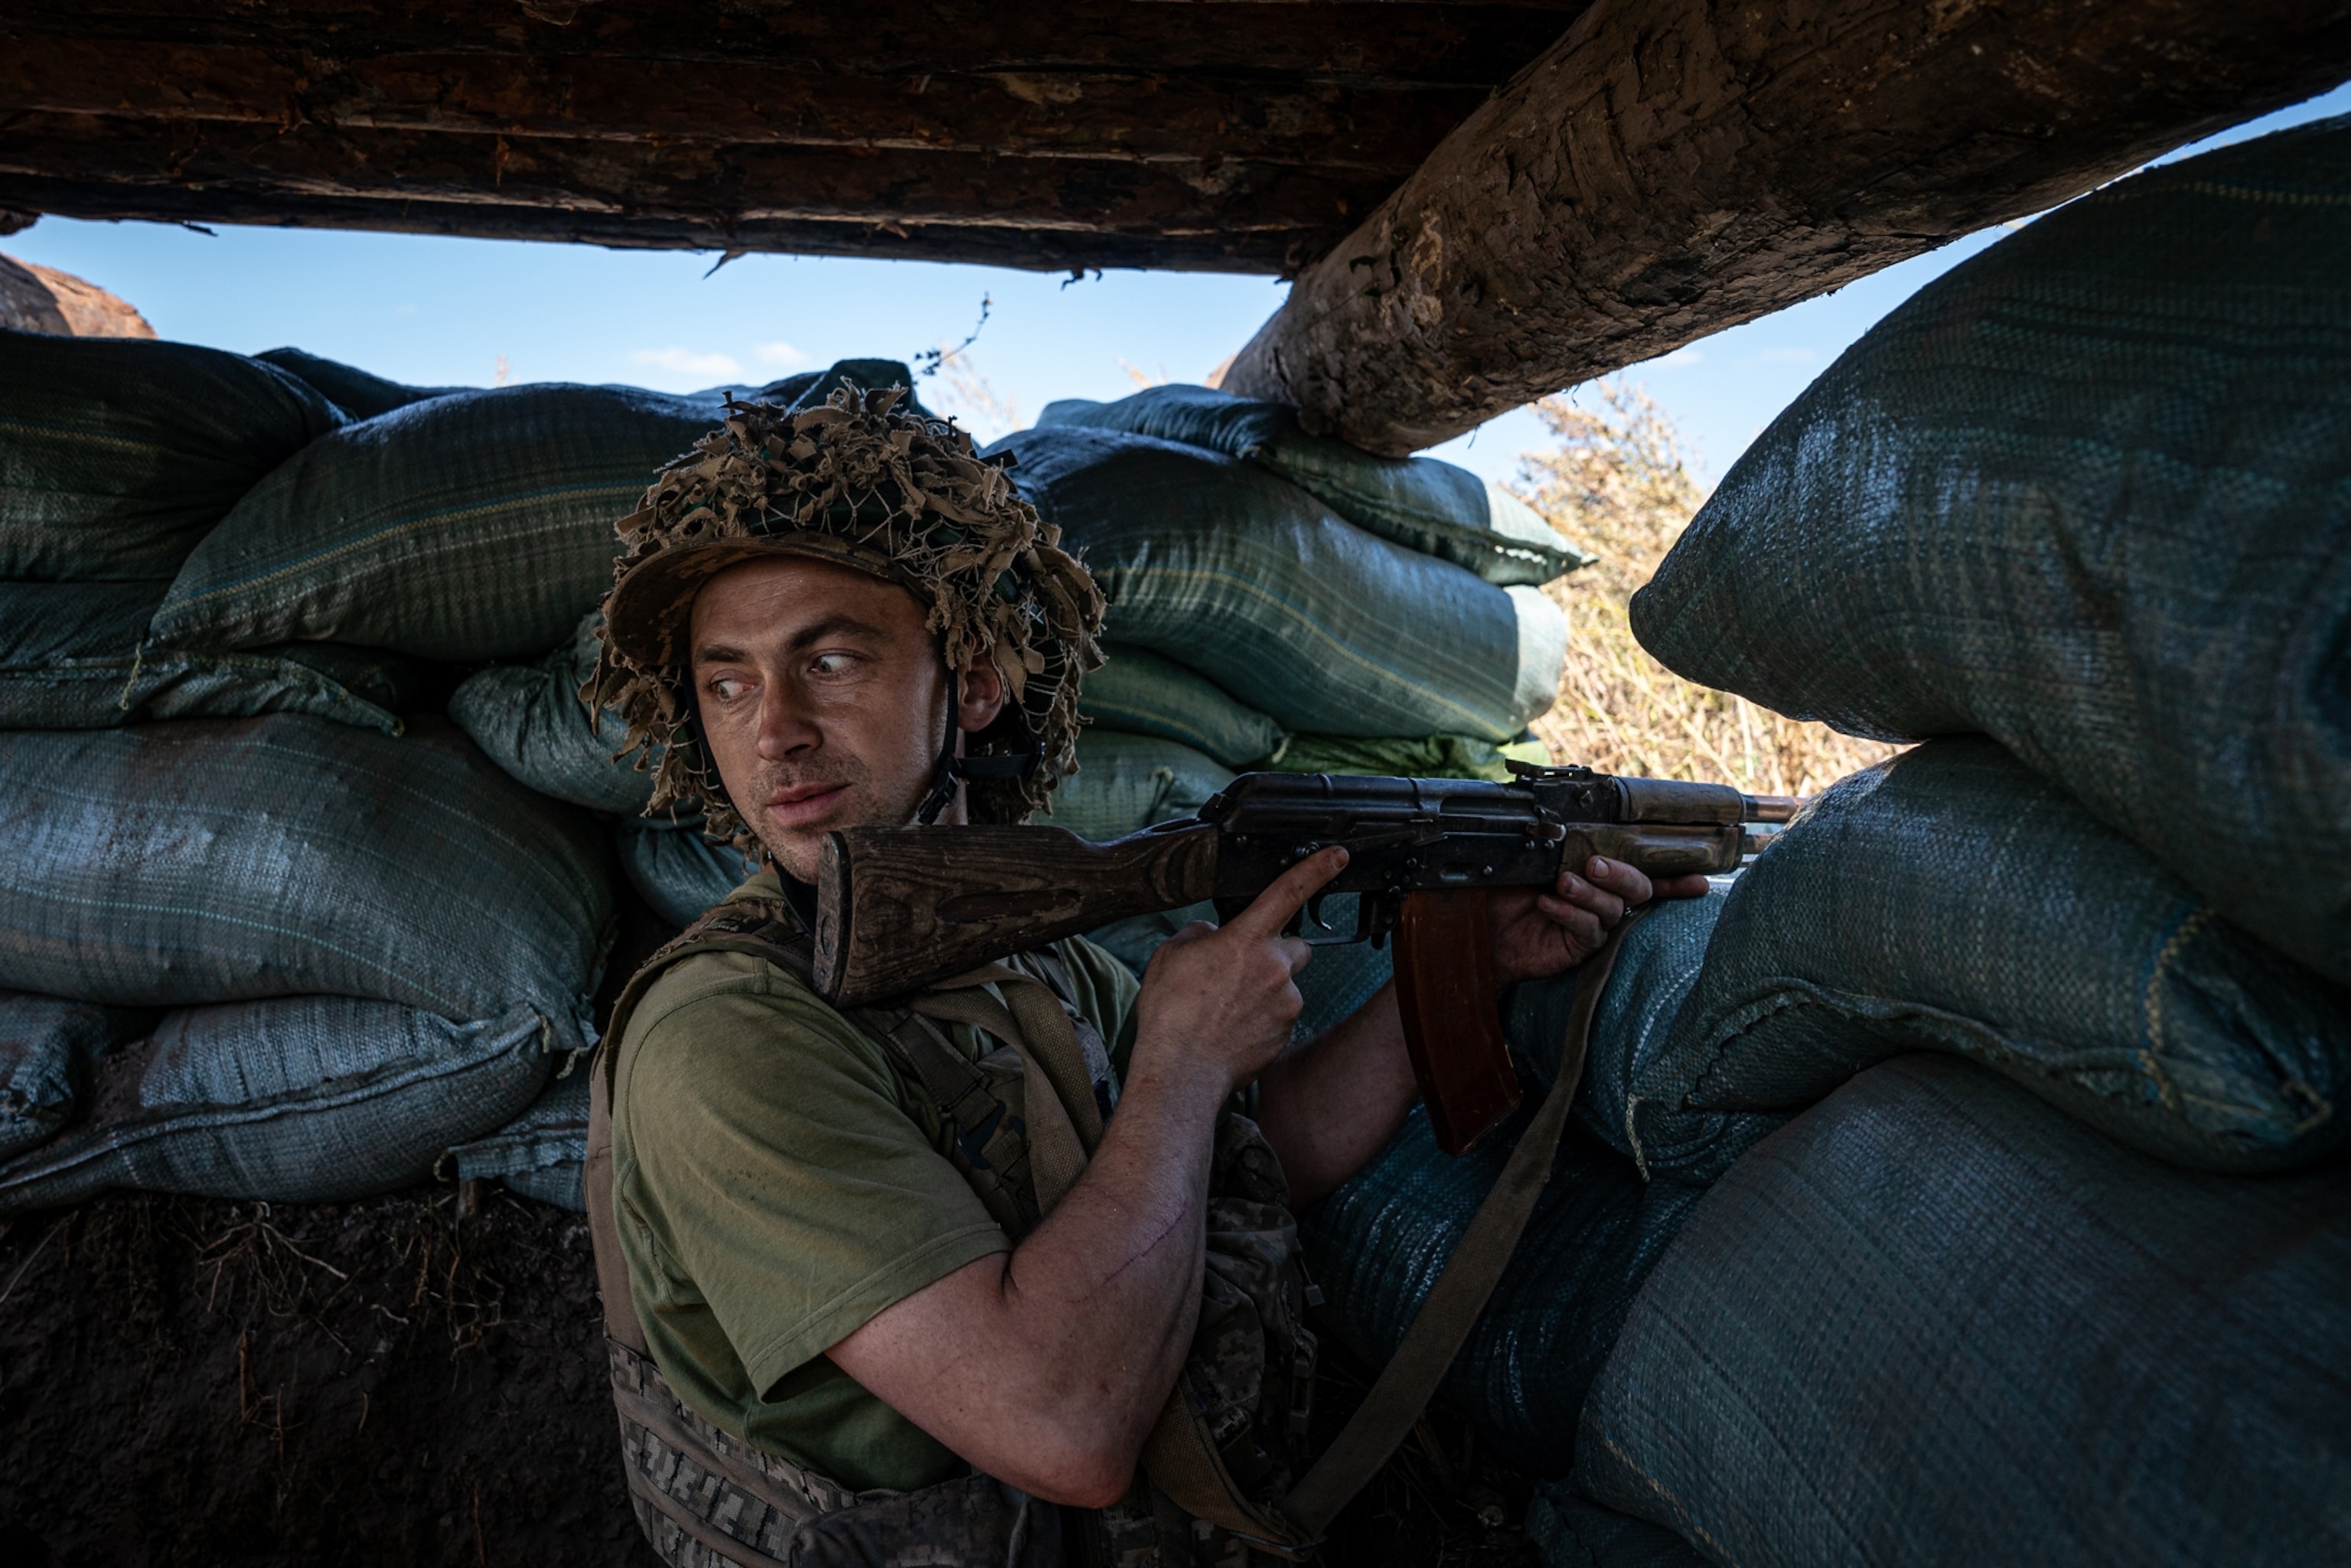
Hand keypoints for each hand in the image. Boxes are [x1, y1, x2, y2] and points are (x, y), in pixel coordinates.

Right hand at [1131, 847, 1349, 1097]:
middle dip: (1278, 952)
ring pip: (1286, 985)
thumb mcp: (1170, 956)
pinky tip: (1234, 1028)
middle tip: (1245, 969)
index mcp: (1246, 939)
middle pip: (1296, 946)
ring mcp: (1286, 1002)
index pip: (1288, 892)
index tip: (1338, 856)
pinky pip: (1281, 1015)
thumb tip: (1212, 936)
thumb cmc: (1172, 1014)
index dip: (1318, 869)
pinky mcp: (1286, 1031)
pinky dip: (1263, 1018)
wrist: (1182, 1071)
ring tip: (1227, 1008)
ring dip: (1266, 989)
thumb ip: (1199, 935)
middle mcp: (1275, 968)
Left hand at [1488, 856, 1710, 984]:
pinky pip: (1588, 931)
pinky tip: (1548, 903)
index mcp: (1601, 872)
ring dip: (1590, 892)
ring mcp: (1593, 923)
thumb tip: (1574, 809)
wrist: (1478, 923)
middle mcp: (1604, 897)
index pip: (1645, 870)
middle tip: (1595, 864)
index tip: (1699, 877)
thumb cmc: (1505, 886)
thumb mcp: (1531, 854)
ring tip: (1562, 882)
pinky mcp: (1577, 948)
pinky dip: (1570, 913)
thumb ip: (1559, 839)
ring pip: (1614, 908)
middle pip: (1639, 887)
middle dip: (1622, 873)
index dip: (1676, 874)